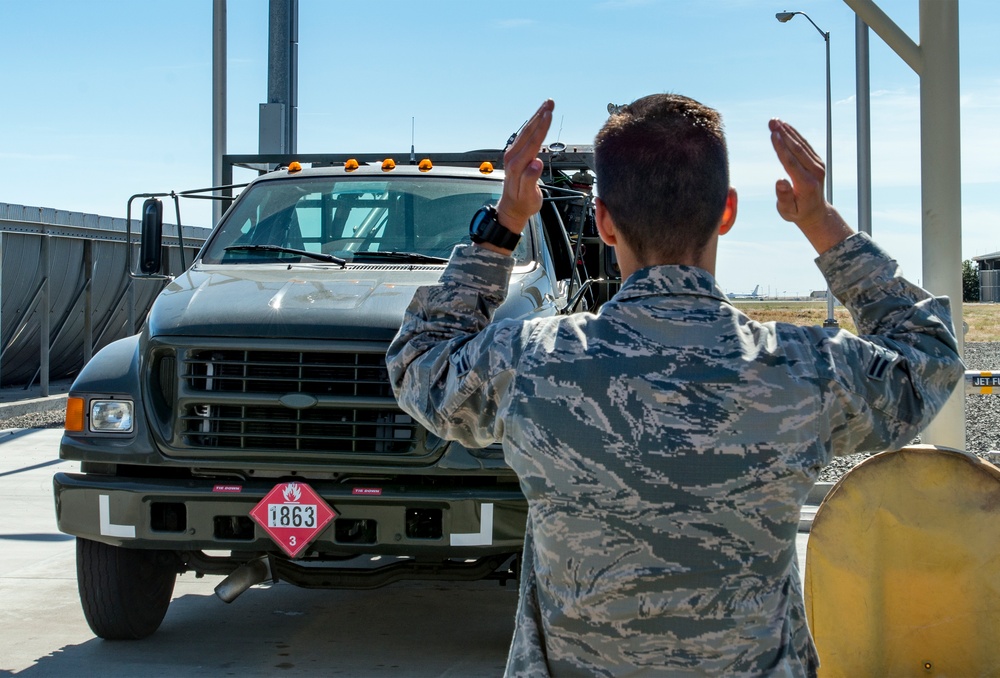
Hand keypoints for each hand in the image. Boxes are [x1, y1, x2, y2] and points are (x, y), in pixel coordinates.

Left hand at [495, 100, 554, 233]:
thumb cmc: (522, 204)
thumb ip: (530, 180)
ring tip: (547, 105)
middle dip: (540, 115)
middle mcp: (513, 157)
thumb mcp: (527, 196)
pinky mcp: (515, 155)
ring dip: (537, 117)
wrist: (511, 208)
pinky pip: (524, 136)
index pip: (532, 142)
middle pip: (528, 132)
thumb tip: (536, 163)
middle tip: (550, 102)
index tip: (549, 114)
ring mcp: (513, 155)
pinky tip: (538, 119)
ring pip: (526, 132)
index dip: (541, 127)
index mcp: (517, 165)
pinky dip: (533, 125)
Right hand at [769, 118, 852, 253]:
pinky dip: (795, 135)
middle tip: (771, 122)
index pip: (791, 162)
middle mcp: (815, 172)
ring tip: (775, 121)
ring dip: (788, 131)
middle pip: (797, 149)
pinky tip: (785, 127)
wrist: (815, 212)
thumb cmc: (797, 212)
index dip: (781, 147)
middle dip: (784, 134)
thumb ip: (784, 197)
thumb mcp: (787, 211)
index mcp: (807, 184)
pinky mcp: (817, 162)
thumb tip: (779, 181)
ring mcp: (818, 165)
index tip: (773, 134)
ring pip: (801, 145)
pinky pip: (805, 146)